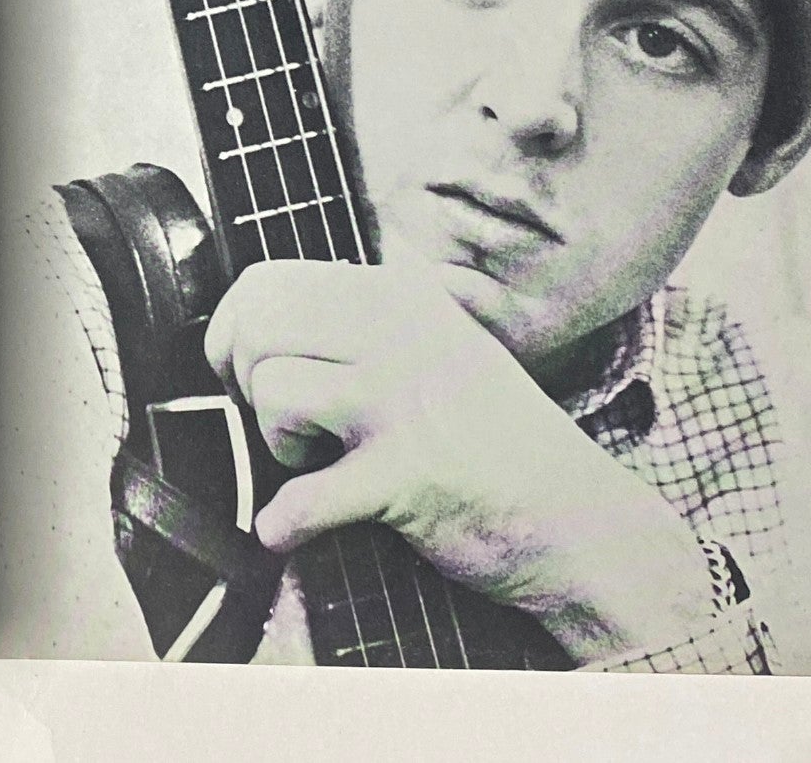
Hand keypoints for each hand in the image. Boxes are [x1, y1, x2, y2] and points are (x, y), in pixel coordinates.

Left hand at [204, 254, 718, 661]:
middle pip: (259, 330)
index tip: (238, 369)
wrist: (579, 520)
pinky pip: (306, 496)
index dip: (232, 331)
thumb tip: (254, 315)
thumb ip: (363, 318)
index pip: (268, 282)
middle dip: (246, 383)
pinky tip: (287, 528)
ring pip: (273, 394)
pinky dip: (285, 522)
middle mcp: (400, 335)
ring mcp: (406, 400)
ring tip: (314, 461)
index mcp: (398, 298)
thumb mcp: (437, 343)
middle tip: (279, 421)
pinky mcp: (406, 474)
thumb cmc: (493, 437)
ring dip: (275, 443)